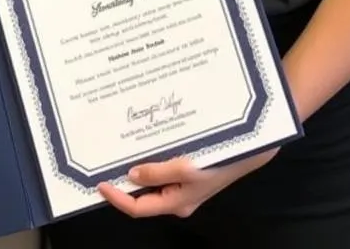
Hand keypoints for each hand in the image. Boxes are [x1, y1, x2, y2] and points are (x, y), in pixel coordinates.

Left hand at [97, 148, 278, 218]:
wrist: (249, 150)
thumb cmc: (218, 162)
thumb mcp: (185, 168)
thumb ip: (157, 172)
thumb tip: (132, 175)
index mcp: (175, 203)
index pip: (138, 208)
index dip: (117, 198)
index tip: (99, 184)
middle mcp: (177, 197)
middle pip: (143, 194)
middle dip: (124, 180)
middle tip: (105, 162)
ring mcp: (184, 184)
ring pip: (153, 178)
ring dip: (137, 166)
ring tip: (120, 150)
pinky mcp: (190, 171)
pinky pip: (164, 167)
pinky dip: (152, 157)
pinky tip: (146, 141)